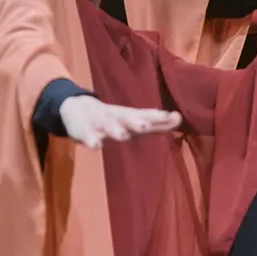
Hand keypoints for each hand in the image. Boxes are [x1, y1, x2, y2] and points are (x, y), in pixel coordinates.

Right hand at [58, 95, 181, 149]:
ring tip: (122, 135)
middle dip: (137, 121)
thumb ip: (155, 122)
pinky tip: (96, 146)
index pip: (147, 116)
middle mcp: (117, 117)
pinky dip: (92, 141)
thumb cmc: (113, 118)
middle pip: (128, 118)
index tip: (175, 117)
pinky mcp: (85, 131)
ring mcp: (100, 123)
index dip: (160, 118)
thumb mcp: (133, 120)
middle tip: (146, 125)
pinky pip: (88, 137)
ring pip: (108, 126)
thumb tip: (179, 118)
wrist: (77, 109)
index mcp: (129, 116)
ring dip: (115, 130)